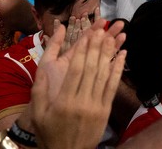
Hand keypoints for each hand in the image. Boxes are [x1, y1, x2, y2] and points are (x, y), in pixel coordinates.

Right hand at [28, 21, 126, 148]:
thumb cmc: (49, 133)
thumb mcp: (38, 114)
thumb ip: (40, 91)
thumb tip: (43, 68)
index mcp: (64, 101)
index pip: (76, 70)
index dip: (83, 50)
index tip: (88, 34)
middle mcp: (82, 102)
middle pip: (92, 69)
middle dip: (97, 47)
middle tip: (102, 29)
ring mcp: (96, 106)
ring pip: (104, 75)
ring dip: (109, 53)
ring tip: (113, 36)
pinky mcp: (106, 110)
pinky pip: (113, 86)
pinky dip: (118, 69)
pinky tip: (122, 55)